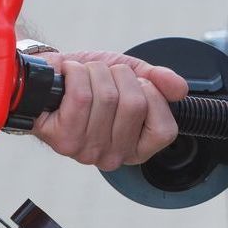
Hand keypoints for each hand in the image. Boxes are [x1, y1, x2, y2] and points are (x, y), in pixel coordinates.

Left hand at [33, 51, 187, 170]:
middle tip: (104, 77)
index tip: (135, 84)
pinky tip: (67, 77)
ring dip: (94, 71)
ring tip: (84, 77)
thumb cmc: (89, 80)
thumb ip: (159, 81)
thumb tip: (180, 88)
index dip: (152, 94)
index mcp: (135, 146)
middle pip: (135, 104)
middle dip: (119, 75)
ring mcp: (86, 151)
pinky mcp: (62, 139)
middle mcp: (113, 156)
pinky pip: (81, 95)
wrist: (48, 76)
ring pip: (106, 96)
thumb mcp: (131, 75)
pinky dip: (75, 72)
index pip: (165, 129)